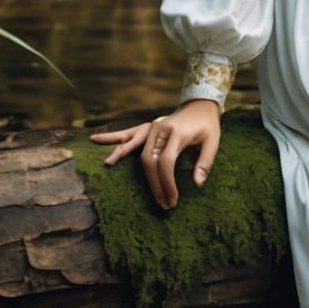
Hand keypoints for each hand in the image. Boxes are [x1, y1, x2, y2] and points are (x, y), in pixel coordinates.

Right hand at [89, 99, 221, 209]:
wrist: (201, 104)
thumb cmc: (208, 125)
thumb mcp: (213, 142)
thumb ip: (205, 162)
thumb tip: (197, 184)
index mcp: (177, 134)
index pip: (166, 162)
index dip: (167, 183)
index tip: (172, 200)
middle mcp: (161, 129)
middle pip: (149, 161)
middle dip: (153, 184)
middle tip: (162, 203)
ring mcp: (152, 127)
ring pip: (134, 149)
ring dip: (127, 164)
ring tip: (108, 169)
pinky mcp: (148, 127)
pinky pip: (128, 134)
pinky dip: (112, 138)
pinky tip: (95, 139)